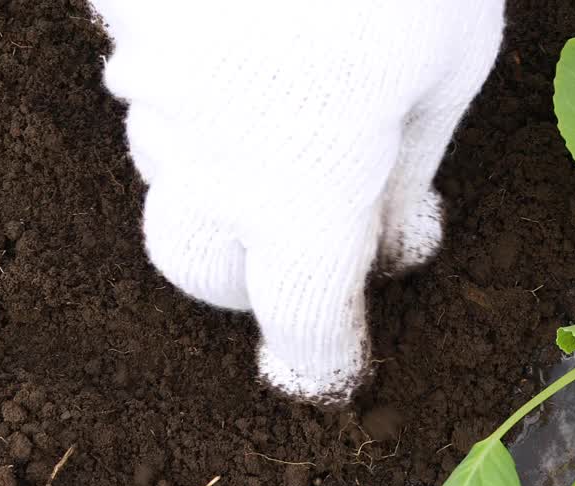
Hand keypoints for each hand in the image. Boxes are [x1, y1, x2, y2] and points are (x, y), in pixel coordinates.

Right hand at [90, 1, 504, 402]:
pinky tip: (250, 38)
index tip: (336, 363)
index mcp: (308, 191)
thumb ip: (406, 177)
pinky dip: (196, 91)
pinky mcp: (125, 19)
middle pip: (197, 267)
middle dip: (253, 270)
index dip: (317, 356)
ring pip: (167, 175)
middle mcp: (210, 155)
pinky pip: (146, 84)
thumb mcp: (449, 71)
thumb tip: (392, 248)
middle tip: (316, 225)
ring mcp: (152, 81)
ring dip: (223, 177)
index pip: (299, 321)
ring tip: (295, 108)